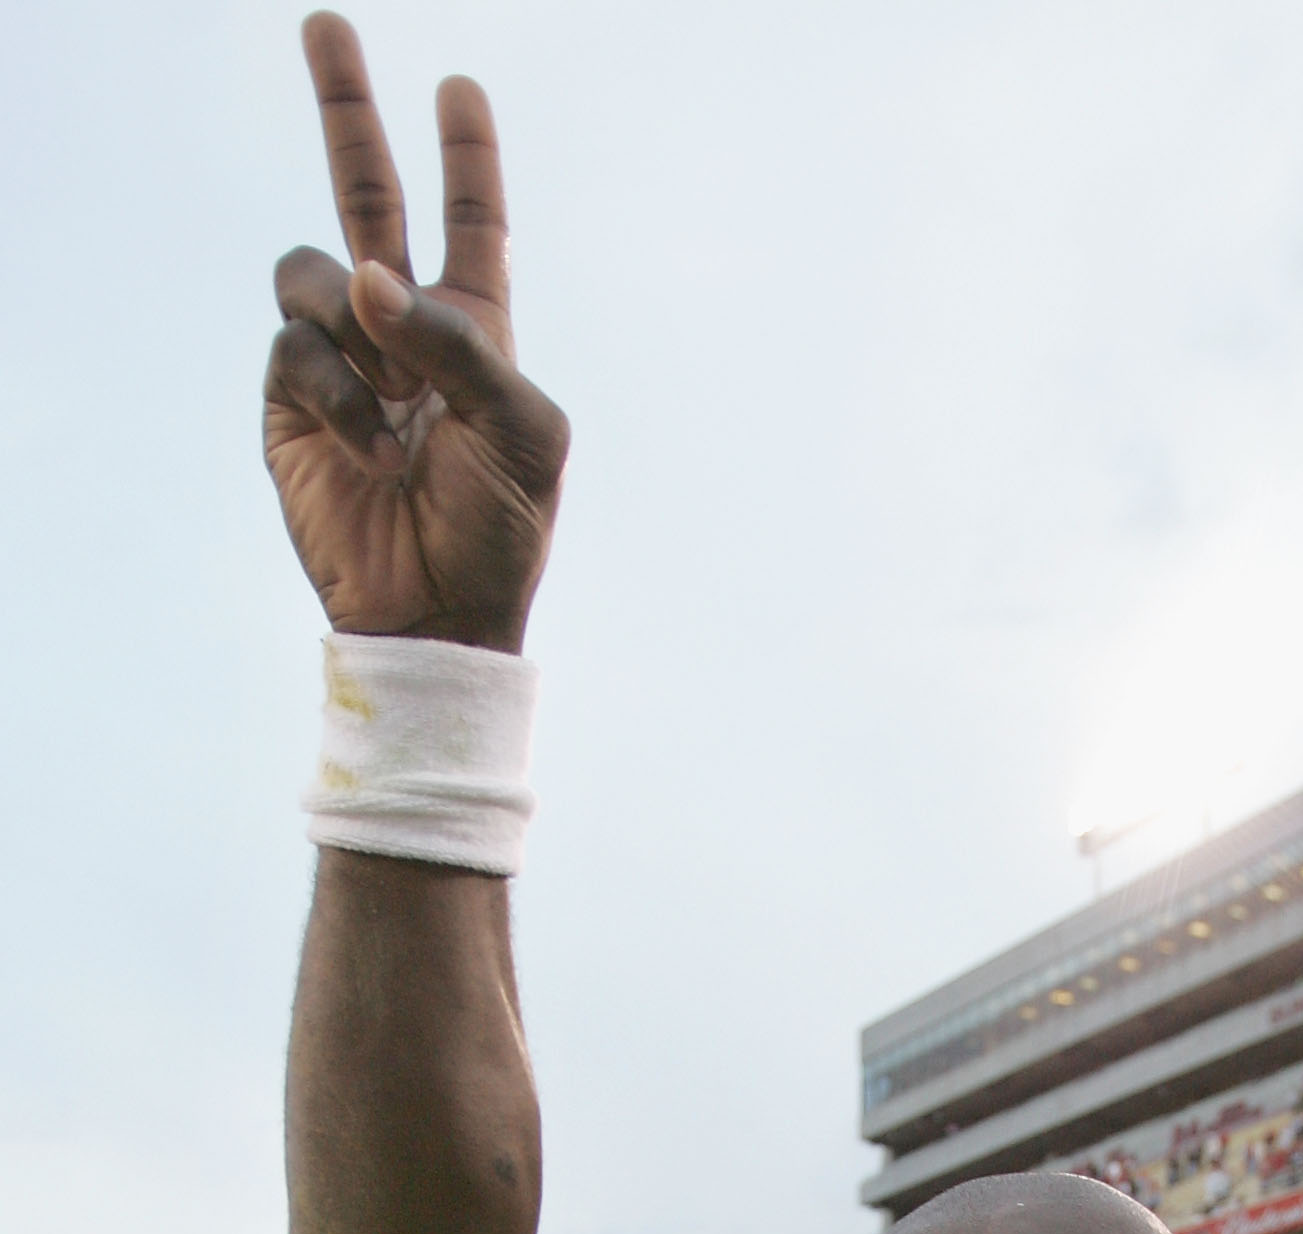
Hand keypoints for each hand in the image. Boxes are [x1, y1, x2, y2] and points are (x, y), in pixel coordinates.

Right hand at [264, 15, 568, 649]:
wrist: (438, 614)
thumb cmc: (498, 527)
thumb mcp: (520, 428)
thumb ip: (455, 340)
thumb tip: (366, 277)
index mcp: (475, 329)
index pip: (472, 222)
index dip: (466, 157)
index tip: (461, 87)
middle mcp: (401, 329)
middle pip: (365, 192)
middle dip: (346, 109)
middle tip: (327, 24)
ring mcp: (341, 359)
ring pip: (312, 270)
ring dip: (354, 330)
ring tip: (395, 417)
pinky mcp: (290, 402)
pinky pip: (295, 346)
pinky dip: (338, 393)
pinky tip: (371, 450)